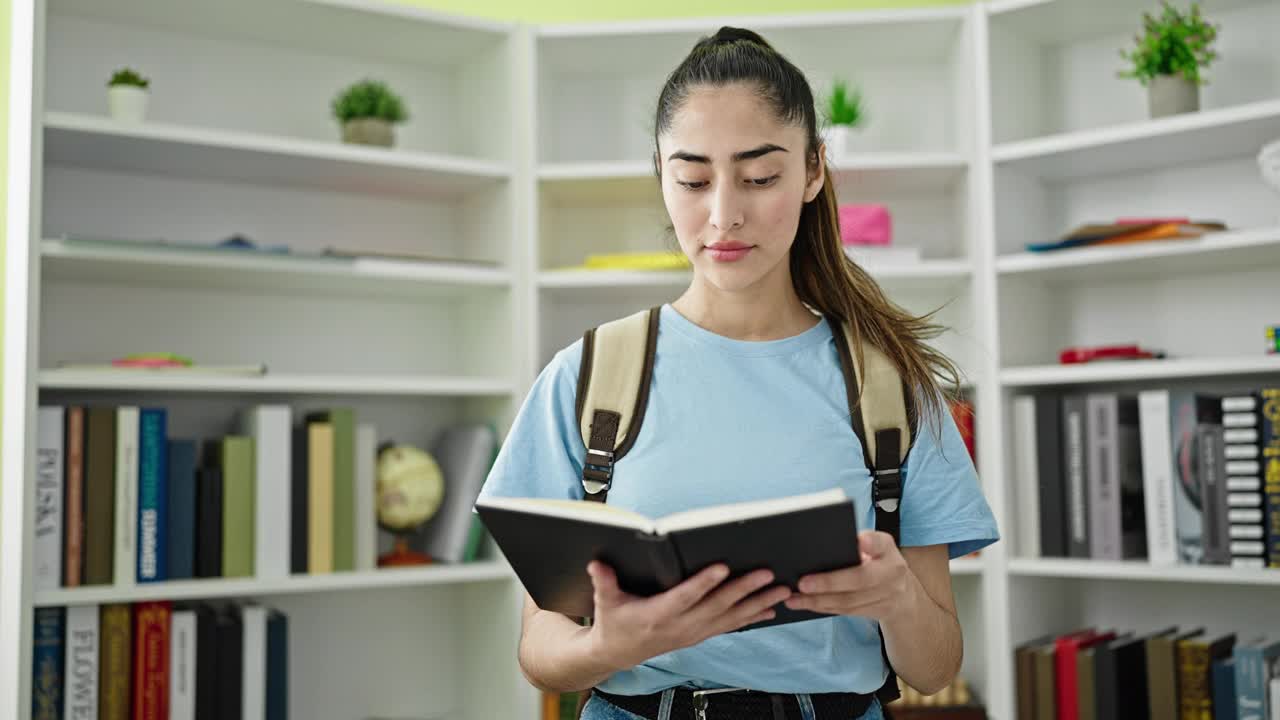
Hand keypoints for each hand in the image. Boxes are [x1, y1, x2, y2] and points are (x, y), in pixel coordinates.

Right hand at [585, 560, 792, 671]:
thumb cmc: (614, 622)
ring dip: (757, 603)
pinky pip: (730, 626)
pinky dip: (752, 617)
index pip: (686, 596)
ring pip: (731, 618)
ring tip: (781, 590)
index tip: (722, 566)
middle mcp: (681, 626)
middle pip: (717, 606)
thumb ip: (604, 581)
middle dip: (744, 589)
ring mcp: (693, 633)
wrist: (618, 653)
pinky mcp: (700, 635)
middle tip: (766, 573)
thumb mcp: (604, 602)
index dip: (704, 582)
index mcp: (658, 615)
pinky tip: (771, 607)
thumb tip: (596, 563)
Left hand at [783, 530, 915, 622]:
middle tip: (802, 584)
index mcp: (888, 550)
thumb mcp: (878, 545)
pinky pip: (847, 611)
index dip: (869, 543)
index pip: (879, 543)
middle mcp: (892, 574)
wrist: (904, 592)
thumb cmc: (880, 560)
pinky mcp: (877, 612)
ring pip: (849, 601)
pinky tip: (805, 604)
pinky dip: (824, 608)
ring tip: (793, 598)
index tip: (857, 542)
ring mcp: (887, 596)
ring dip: (819, 601)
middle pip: (859, 580)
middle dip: (829, 583)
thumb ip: (864, 541)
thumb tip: (837, 543)